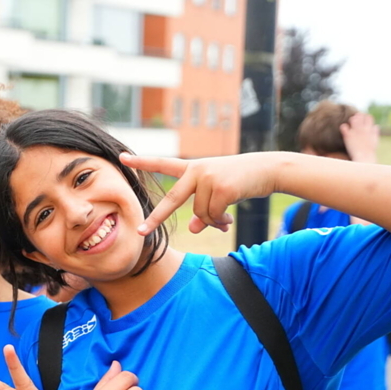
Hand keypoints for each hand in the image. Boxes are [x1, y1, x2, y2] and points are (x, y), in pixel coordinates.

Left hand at [121, 152, 279, 234]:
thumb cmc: (240, 181)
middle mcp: (197, 171)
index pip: (163, 164)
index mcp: (192, 169)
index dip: (142, 162)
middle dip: (156, 218)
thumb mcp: (217, 194)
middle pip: (171, 199)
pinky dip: (220, 221)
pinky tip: (229, 218)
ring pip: (200, 214)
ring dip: (212, 221)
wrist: (268, 169)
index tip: (122, 158)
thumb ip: (201, 212)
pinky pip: (213, 216)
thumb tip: (192, 228)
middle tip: (141, 231)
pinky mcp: (222, 187)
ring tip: (223, 218)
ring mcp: (209, 178)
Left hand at [341, 113, 378, 163]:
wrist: (364, 158)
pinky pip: (344, 127)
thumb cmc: (370, 151)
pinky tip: (344, 130)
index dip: (365, 118)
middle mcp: (363, 128)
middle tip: (355, 121)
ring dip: (351, 120)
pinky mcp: (348, 136)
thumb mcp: (375, 140)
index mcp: (370, 129)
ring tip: (350, 126)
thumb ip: (375, 132)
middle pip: (360, 116)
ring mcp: (355, 132)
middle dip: (357, 117)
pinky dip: (343, 127)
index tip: (363, 121)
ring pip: (352, 119)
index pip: (369, 117)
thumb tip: (376, 126)